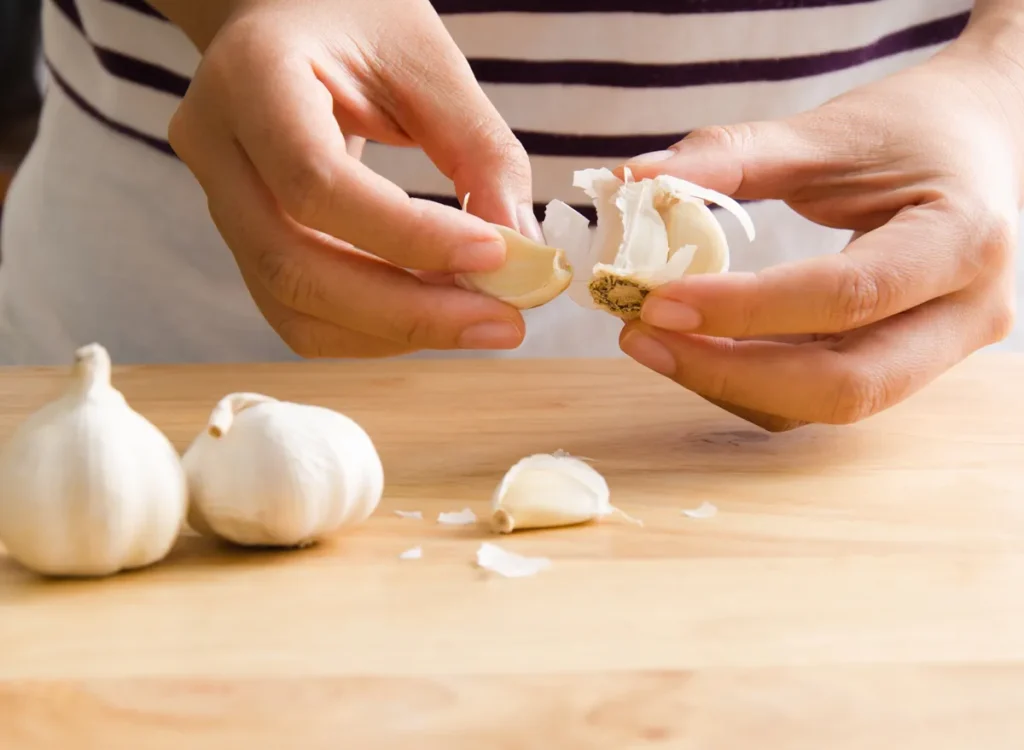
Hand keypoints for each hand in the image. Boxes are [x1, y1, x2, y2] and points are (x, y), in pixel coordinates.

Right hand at [164, 0, 538, 356]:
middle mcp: (217, 148)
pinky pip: (301, 311)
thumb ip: (479, 149)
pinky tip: (435, 310)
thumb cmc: (356, 19)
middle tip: (504, 324)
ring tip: (480, 318)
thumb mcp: (428, 60)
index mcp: (250, 78)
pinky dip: (374, 328)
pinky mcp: (246, 240)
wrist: (285, 16)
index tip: (496, 254)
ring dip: (396, 331)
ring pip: (294, 306)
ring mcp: (220, 203)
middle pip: (294, 267)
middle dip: (409, 313)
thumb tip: (522, 253)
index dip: (409, 235)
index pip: (316, 183)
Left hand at [619, 37, 1022, 430]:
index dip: (746, 310)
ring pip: (827, 404)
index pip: (846, 295)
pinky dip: (752, 378)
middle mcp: (965, 314)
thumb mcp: (828, 131)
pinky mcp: (904, 364)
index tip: (659, 302)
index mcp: (962, 240)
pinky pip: (820, 393)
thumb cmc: (914, 126)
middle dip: (731, 373)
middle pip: (845, 386)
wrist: (985, 138)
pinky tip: (698, 344)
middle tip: (642, 337)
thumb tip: (632, 180)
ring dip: (731, 383)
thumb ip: (731, 155)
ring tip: (655, 338)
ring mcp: (941, 350)